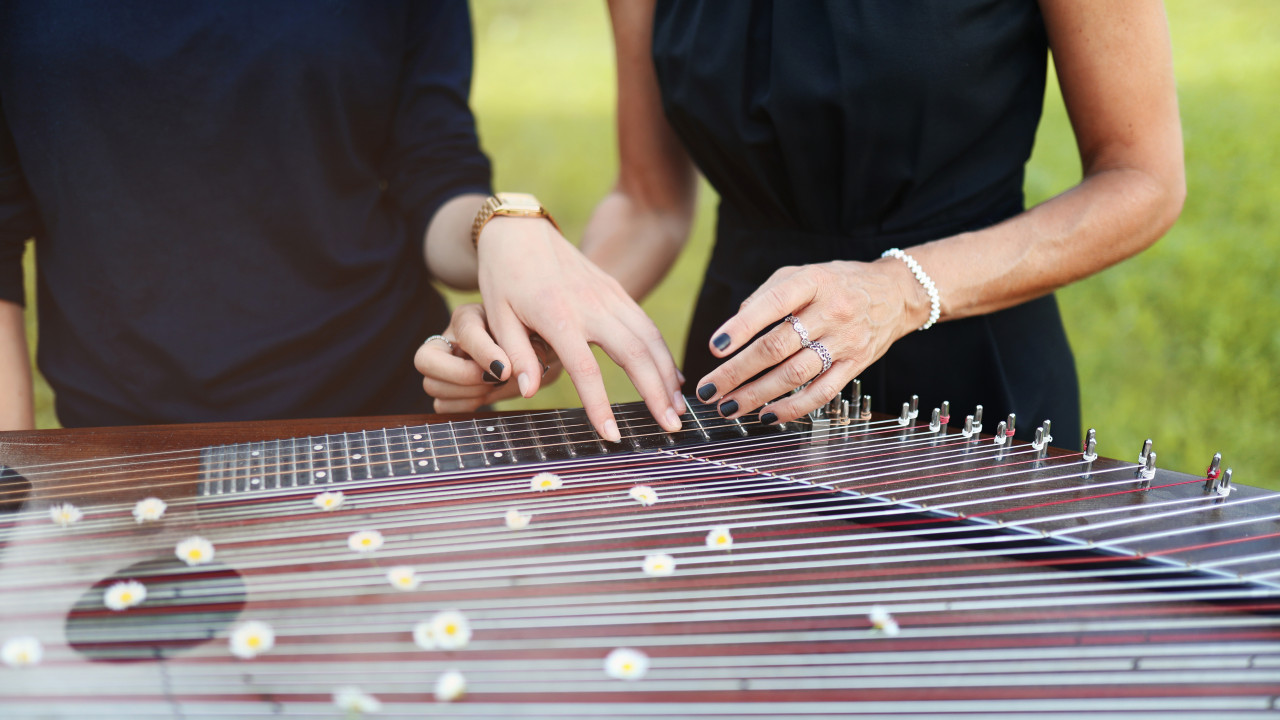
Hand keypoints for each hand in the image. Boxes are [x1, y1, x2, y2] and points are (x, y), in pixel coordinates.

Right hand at [414, 304, 562, 413]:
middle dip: (461, 376)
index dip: (483, 353)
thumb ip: (529, 354)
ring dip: (467, 394)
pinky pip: (441, 406)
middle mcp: (449, 339)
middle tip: (494, 380)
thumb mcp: (535, 338)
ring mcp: (443, 365)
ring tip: (496, 386)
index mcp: (468, 316)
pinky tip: (487, 395)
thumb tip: (526, 384)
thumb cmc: (534, 339)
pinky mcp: (447, 388)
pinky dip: (465, 407)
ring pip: (431, 386)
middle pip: (425, 360)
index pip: (464, 331)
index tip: (505, 371)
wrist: (535, 351)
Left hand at [470, 217, 685, 440]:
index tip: (613, 435)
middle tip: (671, 426)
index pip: (585, 369)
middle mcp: (590, 305)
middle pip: (634, 353)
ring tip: (678, 408)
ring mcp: (608, 295)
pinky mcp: (617, 290)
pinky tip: (672, 377)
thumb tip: (528, 393)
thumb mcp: (497, 316)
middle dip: (656, 392)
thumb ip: (515, 355)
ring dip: (667, 374)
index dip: (600, 405)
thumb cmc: (503, 277)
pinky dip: (663, 352)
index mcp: (557, 316)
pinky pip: (646, 324)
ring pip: (649, 337)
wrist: (519, 230)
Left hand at [692, 259, 927, 423]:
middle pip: (777, 346)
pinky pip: (821, 393)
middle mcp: (830, 312)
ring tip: (728, 407)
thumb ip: (767, 295)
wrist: (895, 294)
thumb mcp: (803, 273)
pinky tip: (766, 416)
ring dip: (756, 395)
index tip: (715, 348)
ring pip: (794, 374)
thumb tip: (734, 327)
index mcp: (812, 282)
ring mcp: (845, 341)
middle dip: (737, 372)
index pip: (772, 304)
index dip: (742, 327)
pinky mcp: (855, 365)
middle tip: (708, 389)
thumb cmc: (838, 283)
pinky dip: (792, 408)